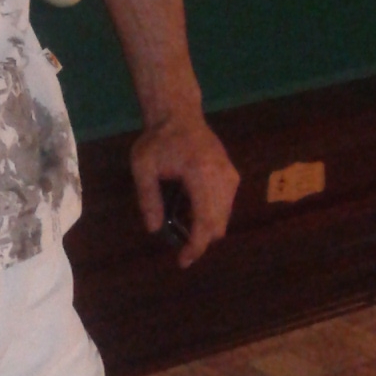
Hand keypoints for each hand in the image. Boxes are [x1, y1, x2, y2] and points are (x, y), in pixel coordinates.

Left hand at [131, 112, 238, 266]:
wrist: (179, 114)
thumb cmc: (157, 140)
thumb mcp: (143, 167)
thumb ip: (148, 198)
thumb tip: (153, 229)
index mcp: (201, 174)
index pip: (204, 220)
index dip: (195, 246)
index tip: (183, 261)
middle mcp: (222, 178)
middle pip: (218, 224)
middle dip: (201, 242)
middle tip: (181, 251)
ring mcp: (230, 176)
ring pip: (224, 217)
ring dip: (206, 229)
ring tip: (182, 227)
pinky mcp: (232, 175)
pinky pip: (226, 206)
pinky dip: (211, 216)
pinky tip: (191, 211)